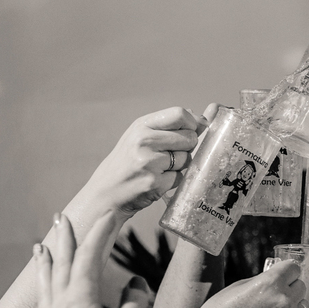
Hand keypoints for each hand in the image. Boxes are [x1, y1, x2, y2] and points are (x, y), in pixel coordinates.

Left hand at [32, 213, 150, 307]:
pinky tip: (42, 301)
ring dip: (45, 262)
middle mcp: (61, 302)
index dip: (100, 233)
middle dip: (64, 238)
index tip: (109, 214)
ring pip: (46, 283)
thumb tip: (136, 284)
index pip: (90, 255)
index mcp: (81, 296)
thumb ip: (134, 304)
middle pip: (61, 263)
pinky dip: (43, 298)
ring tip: (39, 248)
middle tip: (60, 217)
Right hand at [79, 106, 208, 215]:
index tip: (193, 131)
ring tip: (159, 169)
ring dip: (180, 166)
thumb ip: (169, 127)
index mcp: (141, 126)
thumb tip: (202, 118)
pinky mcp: (154, 182)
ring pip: (186, 159)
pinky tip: (157, 181)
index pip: (179, 114)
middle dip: (187, 147)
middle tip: (170, 155)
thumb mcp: (140, 138)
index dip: (193, 123)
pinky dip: (173, 181)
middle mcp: (144, 140)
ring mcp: (149, 161)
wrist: (106, 193)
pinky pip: (180, 178)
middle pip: (189, 137)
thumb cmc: (127, 164)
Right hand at [189, 260, 308, 307]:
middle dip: (290, 288)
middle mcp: (284, 301)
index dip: (287, 271)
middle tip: (274, 295)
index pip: (294, 268)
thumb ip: (263, 280)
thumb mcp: (239, 286)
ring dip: (292, 306)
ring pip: (302, 306)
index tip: (282, 275)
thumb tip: (278, 277)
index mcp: (271, 283)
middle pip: (301, 286)